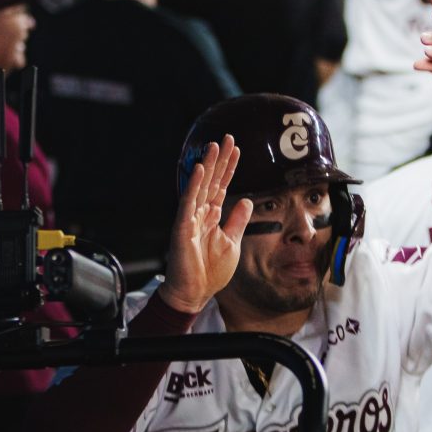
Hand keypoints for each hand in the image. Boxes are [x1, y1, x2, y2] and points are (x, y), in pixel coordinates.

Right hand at [158, 135, 251, 313]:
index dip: (229, 168)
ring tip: (214, 145)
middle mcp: (201, 213)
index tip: (237, 150)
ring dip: (207, 165)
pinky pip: (188, 202)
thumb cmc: (210, 271)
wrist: (194, 293)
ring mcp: (190, 218)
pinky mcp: (182, 227)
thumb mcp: (232, 242)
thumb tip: (248, 201)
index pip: (222, 186)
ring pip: (200, 186)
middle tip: (227, 138)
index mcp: (213, 216)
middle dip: (220, 160)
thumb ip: (238, 220)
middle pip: (212, 181)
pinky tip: (198, 169)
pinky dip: (193, 185)